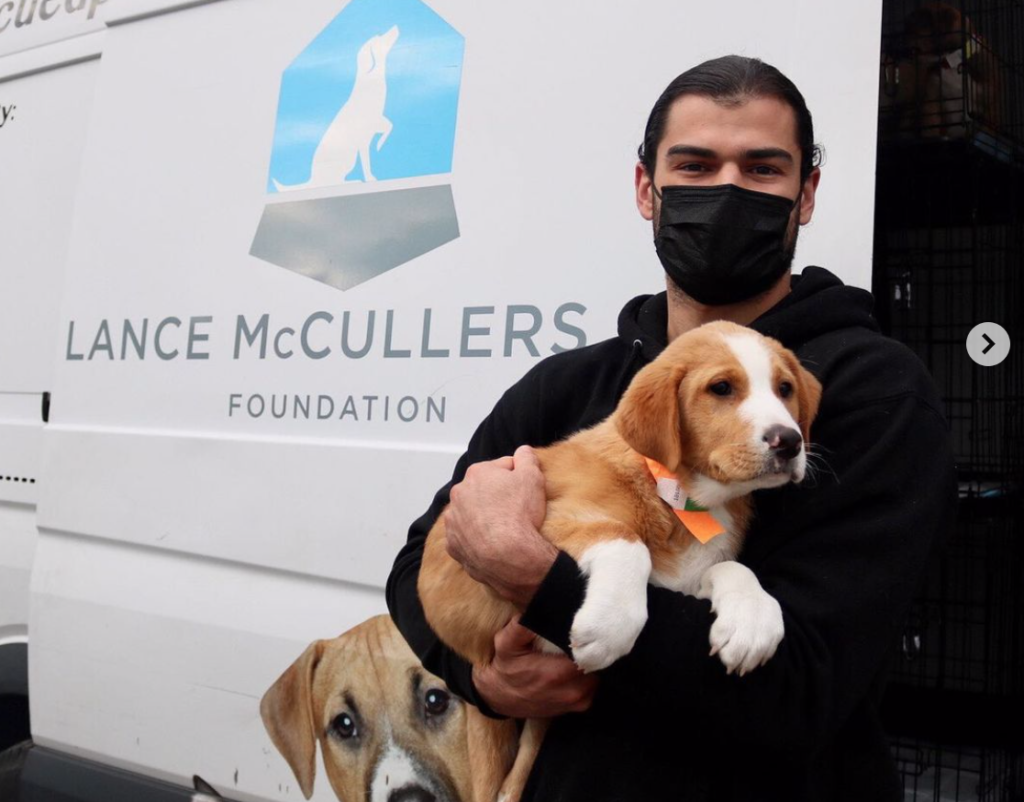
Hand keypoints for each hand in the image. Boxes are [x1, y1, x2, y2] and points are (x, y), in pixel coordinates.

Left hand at [445, 445, 556, 607]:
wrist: (510, 556)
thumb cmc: (520, 514)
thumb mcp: (533, 477)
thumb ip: (527, 458)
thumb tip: (523, 451)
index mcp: (476, 473)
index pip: (503, 468)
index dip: (518, 477)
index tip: (525, 491)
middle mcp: (458, 493)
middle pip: (484, 490)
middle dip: (498, 496)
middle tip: (516, 510)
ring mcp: (453, 520)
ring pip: (472, 512)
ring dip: (484, 516)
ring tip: (504, 528)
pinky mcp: (453, 544)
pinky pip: (466, 536)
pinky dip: (477, 537)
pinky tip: (492, 542)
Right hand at [472, 617, 598, 718]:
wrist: (500, 697)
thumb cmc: (506, 667)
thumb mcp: (506, 643)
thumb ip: (520, 627)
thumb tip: (538, 609)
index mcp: (557, 673)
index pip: (587, 651)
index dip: (586, 639)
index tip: (582, 629)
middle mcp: (572, 691)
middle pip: (597, 662)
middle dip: (590, 649)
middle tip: (581, 637)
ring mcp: (578, 701)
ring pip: (598, 674)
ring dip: (590, 662)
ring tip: (578, 650)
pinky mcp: (579, 707)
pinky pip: (595, 686)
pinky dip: (589, 675)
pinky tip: (575, 665)